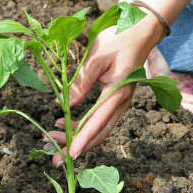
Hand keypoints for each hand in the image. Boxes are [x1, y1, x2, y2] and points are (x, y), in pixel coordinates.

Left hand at [48, 18, 163, 166]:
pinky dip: (81, 127)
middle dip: (77, 148)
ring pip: (98, 130)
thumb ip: (80, 82)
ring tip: (52, 139)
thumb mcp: (95, 57)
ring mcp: (119, 104)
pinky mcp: (115, 101)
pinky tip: (62, 123)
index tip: (69, 154)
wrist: (140, 32)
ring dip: (76, 138)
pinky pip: (99, 120)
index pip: (97, 123)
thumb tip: (63, 105)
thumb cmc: (118, 40)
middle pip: (98, 134)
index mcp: (118, 94)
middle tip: (56, 160)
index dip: (82, 140)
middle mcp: (121, 104)